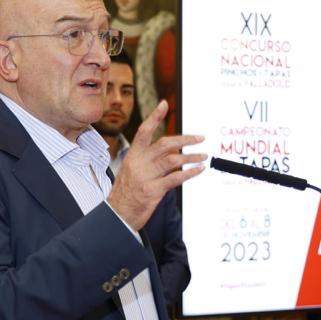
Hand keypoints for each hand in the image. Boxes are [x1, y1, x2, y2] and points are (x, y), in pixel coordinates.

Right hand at [107, 100, 205, 230]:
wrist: (117, 215)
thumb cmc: (126, 193)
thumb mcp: (131, 171)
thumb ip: (147, 160)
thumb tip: (169, 152)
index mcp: (132, 156)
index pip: (144, 131)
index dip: (154, 117)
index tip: (164, 104)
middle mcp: (139, 163)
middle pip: (165, 144)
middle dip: (185, 139)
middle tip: (199, 138)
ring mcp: (145, 177)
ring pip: (173, 160)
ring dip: (191, 157)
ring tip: (203, 156)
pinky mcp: (152, 190)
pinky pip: (175, 178)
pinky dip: (189, 172)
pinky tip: (198, 170)